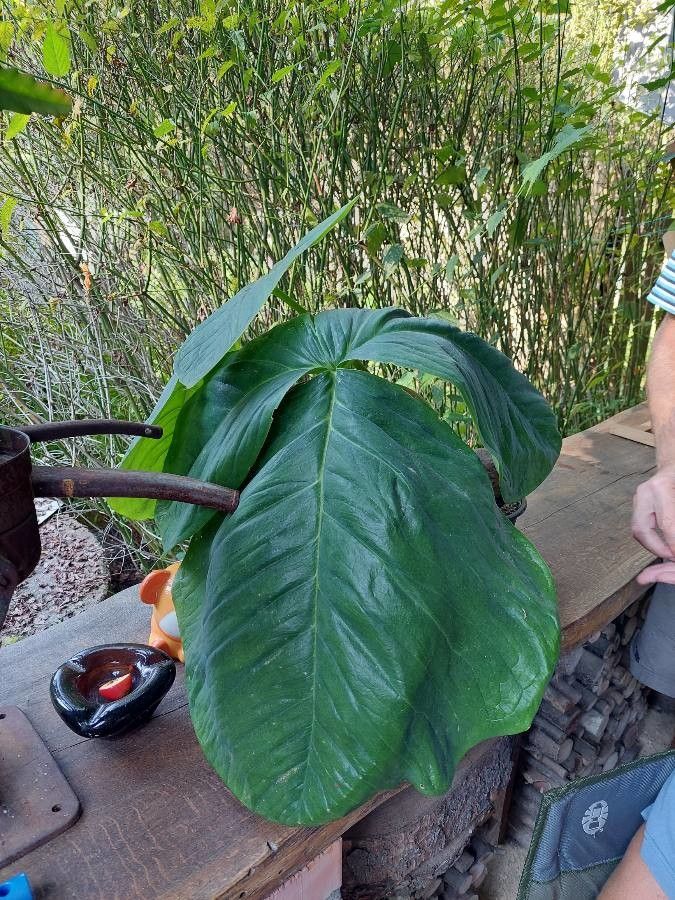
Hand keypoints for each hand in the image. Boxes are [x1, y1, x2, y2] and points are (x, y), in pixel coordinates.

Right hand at [633, 465, 674, 583]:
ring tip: (668, 553)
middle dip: (656, 548)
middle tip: (671, 557)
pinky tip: (663, 544)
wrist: (674, 464)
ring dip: (652, 546)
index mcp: (661, 488)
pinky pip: (640, 526)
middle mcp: (644, 493)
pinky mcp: (638, 503)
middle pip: (641, 529)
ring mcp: (638, 498)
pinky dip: (651, 538)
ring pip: (638, 530)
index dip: (672, 542)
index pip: (666, 524)